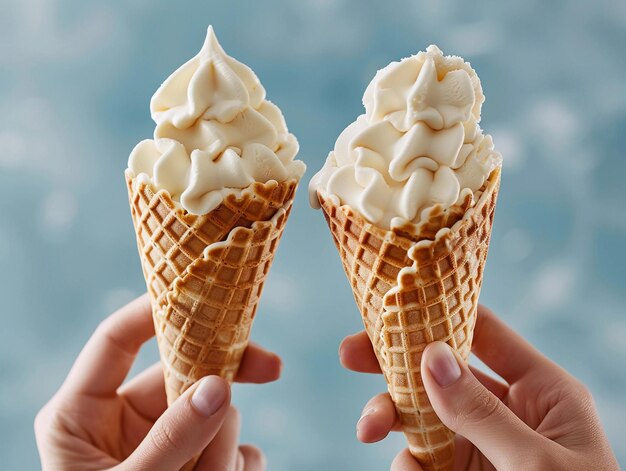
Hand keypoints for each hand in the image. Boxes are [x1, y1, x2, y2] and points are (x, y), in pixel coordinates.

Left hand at [35, 294, 279, 470]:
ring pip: (213, 410)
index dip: (155, 309)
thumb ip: (171, 438)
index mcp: (82, 414)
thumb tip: (221, 385)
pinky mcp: (189, 463)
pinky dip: (237, 461)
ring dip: (225, 442)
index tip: (204, 295)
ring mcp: (160, 441)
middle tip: (271, 368)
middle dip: (221, 384)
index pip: (117, 339)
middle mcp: (123, 420)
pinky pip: (227, 444)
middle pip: (182, 372)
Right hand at [339, 305, 618, 470]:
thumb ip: (483, 412)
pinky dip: (406, 462)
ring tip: (367, 428)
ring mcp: (481, 444)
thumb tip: (432, 356)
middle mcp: (507, 411)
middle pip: (439, 370)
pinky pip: (421, 457)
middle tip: (349, 355)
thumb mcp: (535, 462)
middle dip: (393, 363)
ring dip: (388, 415)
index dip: (438, 313)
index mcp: (541, 391)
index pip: (483, 333)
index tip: (392, 307)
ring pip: (422, 414)